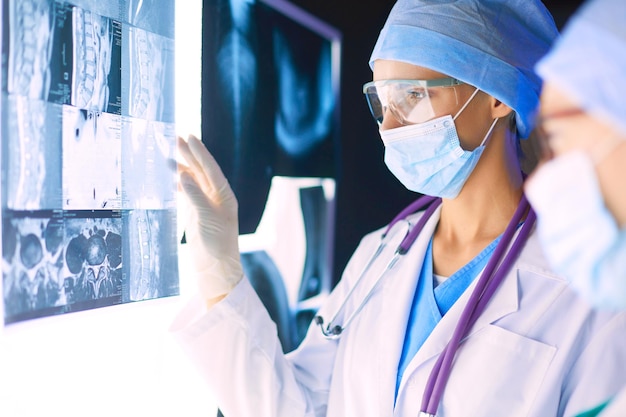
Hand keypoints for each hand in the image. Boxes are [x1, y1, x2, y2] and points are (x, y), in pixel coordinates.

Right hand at [177, 134, 242, 301]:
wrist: (216, 271)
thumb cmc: (217, 246)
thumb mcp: (207, 219)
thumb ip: (195, 196)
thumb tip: (183, 175)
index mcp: (225, 196)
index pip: (211, 169)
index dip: (200, 152)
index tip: (189, 137)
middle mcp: (217, 198)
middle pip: (202, 171)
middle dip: (190, 155)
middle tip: (175, 138)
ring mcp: (207, 207)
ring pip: (194, 181)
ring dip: (183, 167)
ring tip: (169, 153)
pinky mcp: (197, 216)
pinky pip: (188, 194)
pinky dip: (180, 184)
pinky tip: (172, 178)